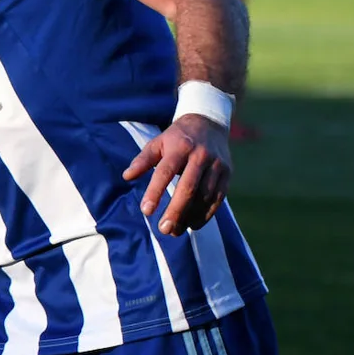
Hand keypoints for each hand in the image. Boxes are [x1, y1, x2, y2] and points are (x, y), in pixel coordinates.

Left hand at [122, 114, 231, 236]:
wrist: (209, 123)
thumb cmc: (177, 137)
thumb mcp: (157, 142)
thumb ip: (143, 160)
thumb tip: (126, 176)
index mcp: (180, 147)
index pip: (165, 172)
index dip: (155, 192)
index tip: (146, 211)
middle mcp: (200, 156)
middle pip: (188, 188)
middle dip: (176, 211)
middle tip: (163, 229)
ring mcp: (217, 165)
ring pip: (204, 196)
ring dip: (190, 216)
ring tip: (175, 231)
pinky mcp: (227, 174)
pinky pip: (217, 199)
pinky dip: (206, 214)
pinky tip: (193, 225)